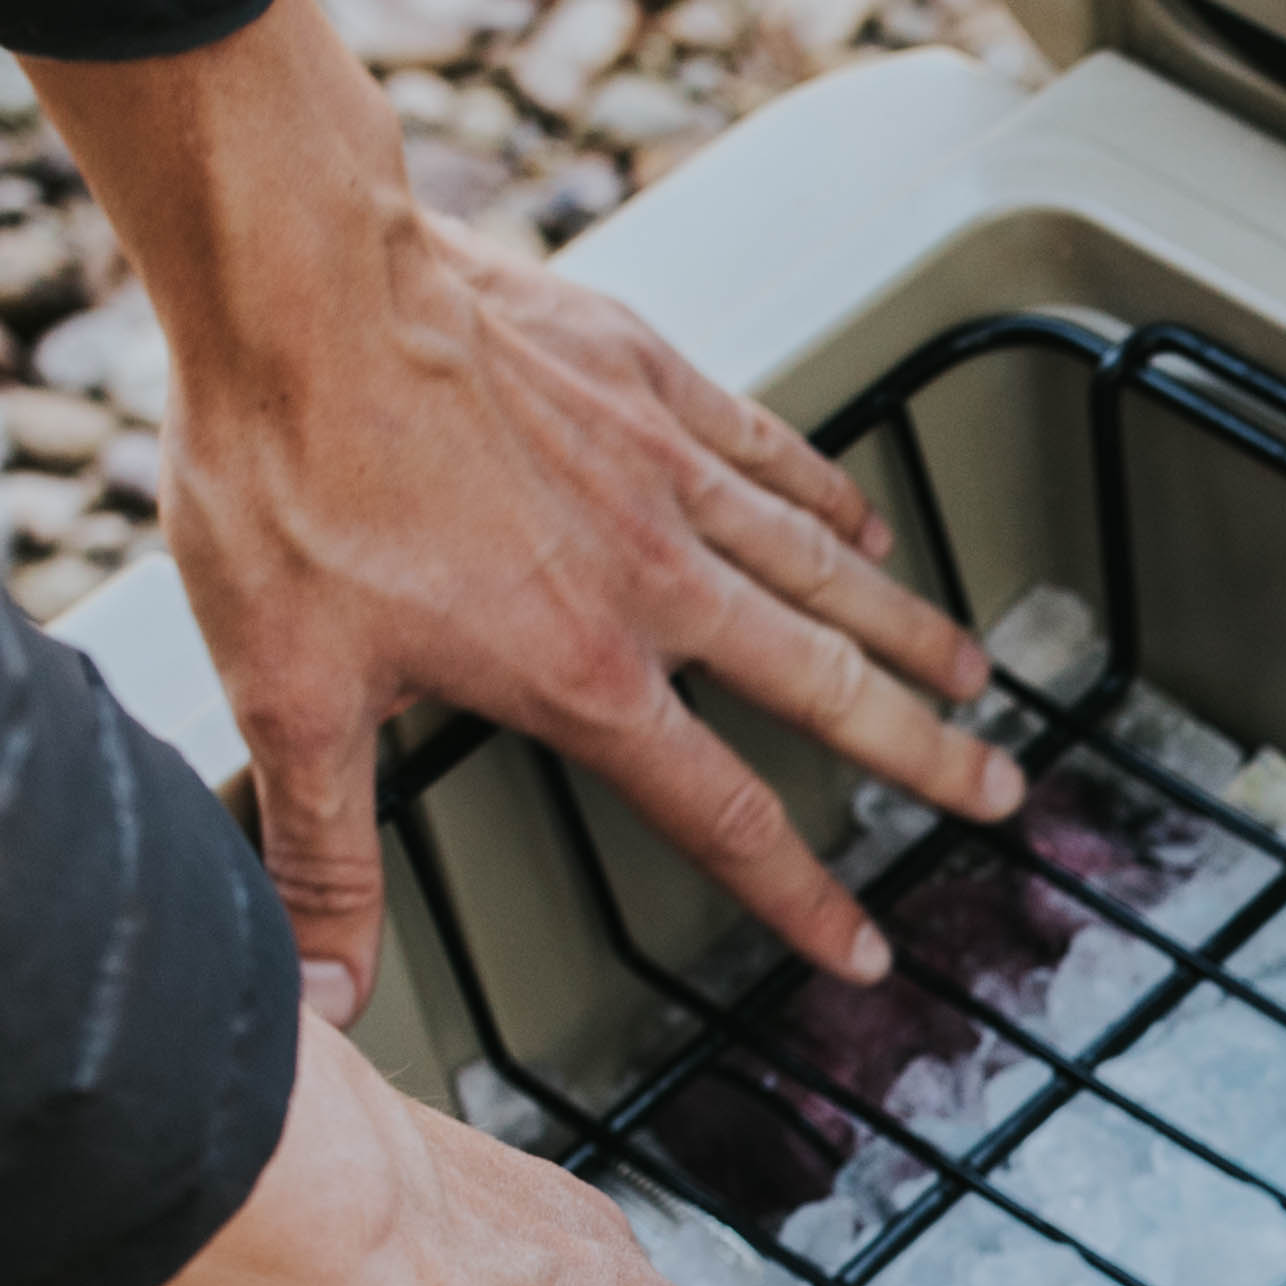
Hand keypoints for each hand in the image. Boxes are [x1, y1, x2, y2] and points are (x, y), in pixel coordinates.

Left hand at [27, 0, 1017, 1020]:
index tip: (862, 947)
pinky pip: (769, 450)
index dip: (800, 896)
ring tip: (971, 673)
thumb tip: (320, 999)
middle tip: (998, 794)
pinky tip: (864, 528)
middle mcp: (650, 579)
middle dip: (920, 754)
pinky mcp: (644, 377)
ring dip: (904, 631)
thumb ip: (321, 852)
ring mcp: (660, 470)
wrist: (299, 286)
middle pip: (823, 688)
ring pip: (820, 571)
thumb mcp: (286, 692)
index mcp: (578, 671)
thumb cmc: (286, 473)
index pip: (723, 814)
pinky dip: (828, 497)